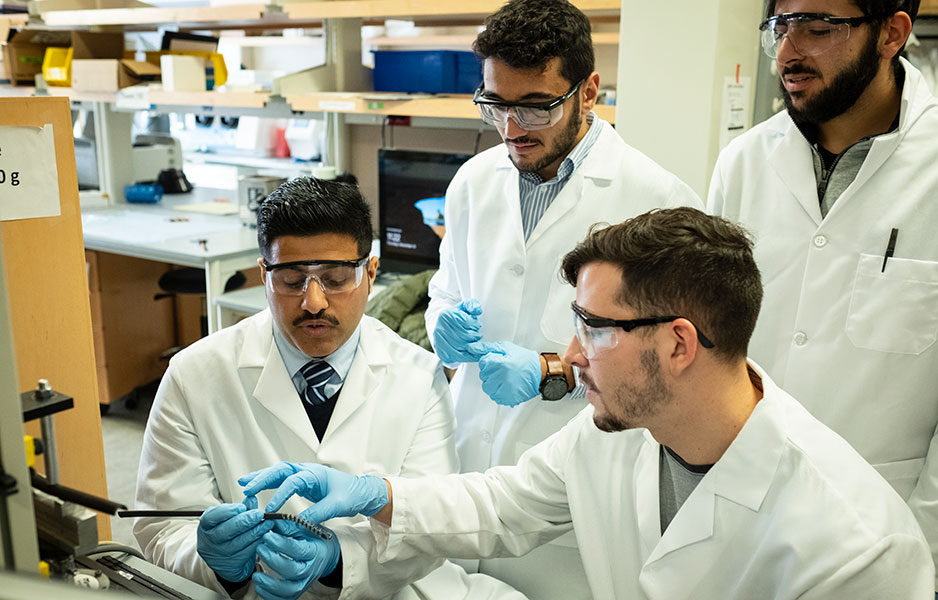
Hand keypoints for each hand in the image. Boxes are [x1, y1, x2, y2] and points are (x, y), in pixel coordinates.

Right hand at [196, 496, 272, 582]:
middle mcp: (210, 541)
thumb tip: (251, 498)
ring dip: (256, 532)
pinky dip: (258, 542)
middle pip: (226, 531)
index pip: (212, 517)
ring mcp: (220, 554)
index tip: (242, 507)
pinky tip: (266, 535)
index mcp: (206, 526)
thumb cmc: (225, 531)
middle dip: (245, 521)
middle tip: (259, 514)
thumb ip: (240, 508)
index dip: (227, 511)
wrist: (222, 557)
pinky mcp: (232, 564)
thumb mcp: (228, 518)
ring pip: (239, 542)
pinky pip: (247, 552)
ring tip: (268, 523)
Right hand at [239, 462, 387, 524]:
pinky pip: (281, 479)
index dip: (281, 494)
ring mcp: (303, 475)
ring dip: (261, 478)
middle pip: (281, 470)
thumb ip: (318, 514)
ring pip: (278, 473)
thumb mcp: (337, 506)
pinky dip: (267, 482)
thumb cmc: (352, 495)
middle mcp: (307, 471)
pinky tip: (256, 486)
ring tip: (244, 484)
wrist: (361, 492)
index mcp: (316, 474)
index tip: (271, 509)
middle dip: (263, 478)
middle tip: (247, 488)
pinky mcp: (301, 482)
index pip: (293, 481)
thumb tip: (298, 524)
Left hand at [253, 519, 340, 599]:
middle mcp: (311, 569)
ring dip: (270, 584)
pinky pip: (285, 599)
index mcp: (315, 551)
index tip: (267, 536)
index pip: (297, 550)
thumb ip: (289, 526)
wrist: (327, 555)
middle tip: (260, 548)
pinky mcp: (298, 591)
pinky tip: (260, 586)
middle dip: (273, 560)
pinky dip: (270, 596)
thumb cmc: (315, 540)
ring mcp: (305, 582)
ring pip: (289, 590)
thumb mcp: (306, 528)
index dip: (281, 544)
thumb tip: (271, 520)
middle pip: (292, 571)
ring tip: (256, 575)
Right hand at [432, 299, 483, 363]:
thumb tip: (477, 310)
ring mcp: (440, 342)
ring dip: (474, 345)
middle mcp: (441, 329)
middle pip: (466, 336)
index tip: (476, 324)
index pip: (467, 322)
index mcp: (446, 316)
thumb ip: (472, 305)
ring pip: (464, 347)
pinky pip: (460, 357)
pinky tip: (474, 351)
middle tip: (476, 334)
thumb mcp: (463, 307)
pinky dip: (470, 356)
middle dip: (475, 335)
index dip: (475, 324)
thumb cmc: (454, 316)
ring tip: (473, 340)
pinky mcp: (442, 353)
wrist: (438, 326)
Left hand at [473, 341, 540, 406]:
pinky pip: (494, 396)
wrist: (539, 372)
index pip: (482, 363)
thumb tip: (471, 348)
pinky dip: (498, 391)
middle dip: (490, 371)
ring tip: (504, 377)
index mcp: (499, 364)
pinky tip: (506, 385)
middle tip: (503, 368)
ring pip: (487, 387)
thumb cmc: (524, 359)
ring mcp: (504, 390)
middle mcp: (500, 378)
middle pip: (483, 375)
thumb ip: (486, 348)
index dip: (490, 360)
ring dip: (492, 382)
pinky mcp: (507, 398)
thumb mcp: (505, 347)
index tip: (499, 360)